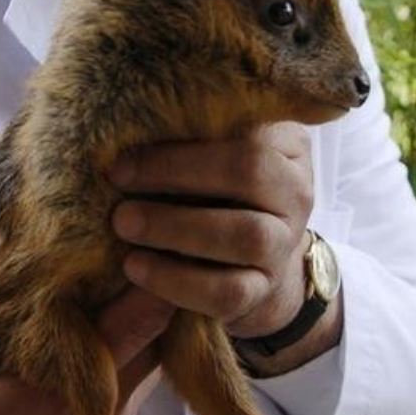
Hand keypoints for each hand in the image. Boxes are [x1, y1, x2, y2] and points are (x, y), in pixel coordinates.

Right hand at [0, 202, 172, 414]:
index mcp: (73, 393)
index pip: (144, 319)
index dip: (152, 270)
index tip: (144, 225)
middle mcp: (107, 414)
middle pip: (160, 334)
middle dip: (155, 285)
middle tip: (145, 231)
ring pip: (153, 358)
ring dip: (145, 316)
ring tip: (133, 260)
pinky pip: (137, 379)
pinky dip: (132, 344)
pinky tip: (112, 313)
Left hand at [109, 122, 313, 339]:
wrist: (258, 263)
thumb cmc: (221, 193)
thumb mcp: (214, 155)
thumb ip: (190, 138)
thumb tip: (126, 126)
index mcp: (285, 143)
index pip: (246, 124)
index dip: (185, 135)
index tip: (127, 148)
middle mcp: (296, 191)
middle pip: (249, 171)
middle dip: (177, 172)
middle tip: (119, 178)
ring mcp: (284, 244)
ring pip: (245, 234)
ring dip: (176, 227)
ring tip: (124, 223)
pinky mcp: (264, 290)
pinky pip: (228, 290)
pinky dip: (177, 280)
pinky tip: (136, 267)